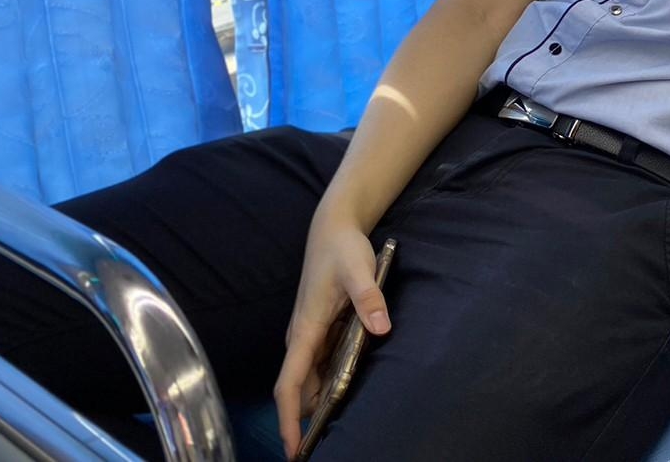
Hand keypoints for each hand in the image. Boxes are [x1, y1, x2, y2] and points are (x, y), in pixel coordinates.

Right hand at [274, 214, 390, 458]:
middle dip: (303, 420)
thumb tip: (381, 328)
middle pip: (297, 388)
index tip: (293, 447)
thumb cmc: (342, 249)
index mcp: (306, 330)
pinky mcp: (321, 329)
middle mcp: (302, 337)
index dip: (288, 419)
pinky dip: (326, 384)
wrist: (333, 229)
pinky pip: (319, 365)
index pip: (288, 383)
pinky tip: (342, 395)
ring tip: (332, 430)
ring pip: (308, 378)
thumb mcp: (359, 269)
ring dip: (316, 402)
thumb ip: (369, 298)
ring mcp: (310, 334)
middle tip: (320, 447)